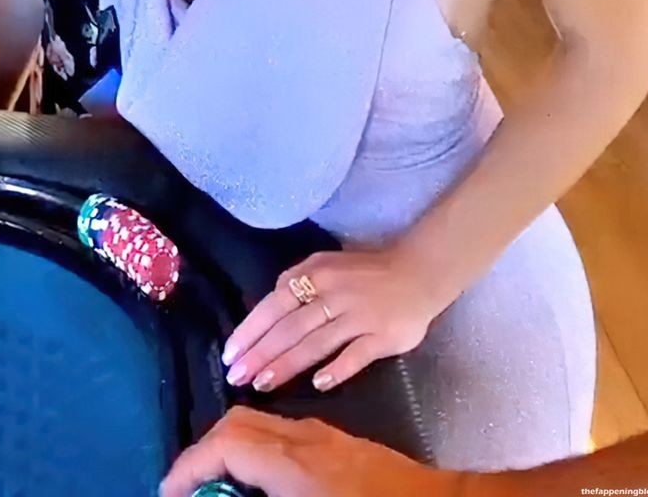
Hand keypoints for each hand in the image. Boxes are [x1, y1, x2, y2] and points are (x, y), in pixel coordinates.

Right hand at [161, 409, 446, 496]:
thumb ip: (263, 495)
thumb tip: (229, 493)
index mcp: (297, 466)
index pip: (226, 445)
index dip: (189, 466)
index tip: (167, 490)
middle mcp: (307, 441)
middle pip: (240, 425)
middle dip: (205, 452)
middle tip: (186, 488)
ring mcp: (328, 440)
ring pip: (263, 426)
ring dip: (231, 446)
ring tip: (215, 481)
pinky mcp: (343, 448)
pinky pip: (284, 435)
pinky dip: (257, 450)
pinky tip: (260, 478)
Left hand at [223, 245, 440, 396]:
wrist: (418, 272)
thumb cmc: (364, 271)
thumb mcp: (326, 264)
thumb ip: (298, 283)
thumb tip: (268, 309)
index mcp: (316, 274)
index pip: (275, 305)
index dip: (251, 331)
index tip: (230, 354)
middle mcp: (333, 294)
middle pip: (290, 328)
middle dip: (260, 354)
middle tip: (237, 377)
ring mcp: (358, 316)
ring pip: (316, 343)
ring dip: (287, 364)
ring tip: (263, 384)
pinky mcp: (382, 336)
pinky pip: (355, 355)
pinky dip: (337, 369)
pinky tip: (319, 384)